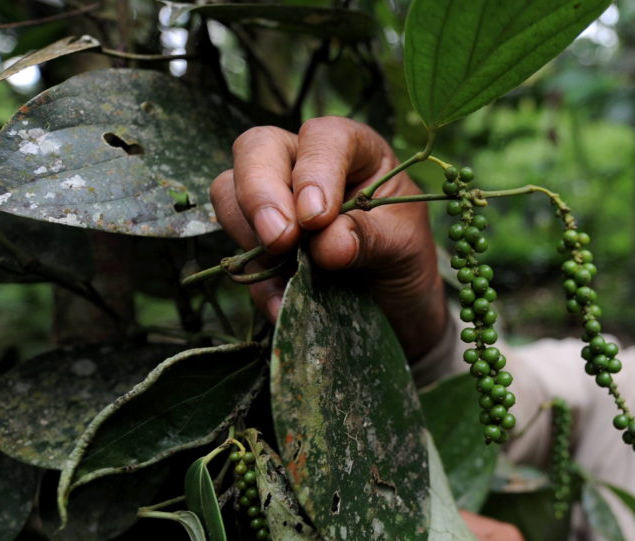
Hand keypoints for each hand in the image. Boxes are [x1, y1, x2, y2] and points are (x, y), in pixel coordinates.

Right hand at [209, 117, 445, 359]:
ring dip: (248, 233)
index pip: (321, 137)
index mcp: (352, 149)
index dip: (314, 172)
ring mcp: (275, 202)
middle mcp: (304, 165)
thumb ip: (369, 238)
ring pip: (228, 191)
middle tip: (279, 240)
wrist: (396, 309)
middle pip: (256, 149)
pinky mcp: (258, 245)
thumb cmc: (406, 260)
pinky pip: (237, 253)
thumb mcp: (403, 246)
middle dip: (260, 193)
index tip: (317, 218)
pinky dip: (256, 282)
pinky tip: (282, 306)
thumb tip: (326, 243)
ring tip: (286, 273)